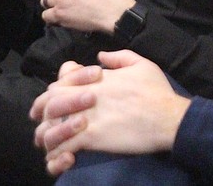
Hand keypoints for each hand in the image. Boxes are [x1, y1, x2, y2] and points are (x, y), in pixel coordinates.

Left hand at [31, 50, 190, 174]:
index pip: (61, 81)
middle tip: (42, 122)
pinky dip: (60, 152)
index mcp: (95, 80)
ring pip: (53, 123)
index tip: (53, 100)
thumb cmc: (158, 92)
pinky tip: (64, 157)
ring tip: (49, 143)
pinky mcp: (94, 137)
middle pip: (50, 100)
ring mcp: (88, 116)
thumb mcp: (140, 64)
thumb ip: (118, 57)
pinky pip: (66, 144)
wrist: (170, 118)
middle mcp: (87, 96)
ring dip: (48, 134)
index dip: (53, 91)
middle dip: (42, 111)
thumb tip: (100, 56)